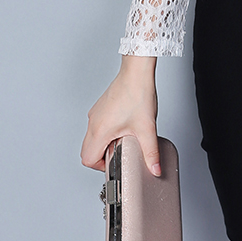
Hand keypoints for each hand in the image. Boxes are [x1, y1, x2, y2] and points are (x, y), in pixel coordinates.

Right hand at [81, 55, 160, 175]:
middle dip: (101, 158)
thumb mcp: (147, 128)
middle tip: (119, 153)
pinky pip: (95, 126)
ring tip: (122, 139)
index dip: (101, 167)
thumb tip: (155, 169)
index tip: (115, 162)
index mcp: (100, 130)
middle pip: (86, 151)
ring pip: (90, 138)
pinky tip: (122, 127)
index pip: (87, 160)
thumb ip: (151, 152)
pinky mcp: (100, 107)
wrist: (137, 71)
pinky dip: (104, 133)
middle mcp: (93, 122)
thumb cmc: (138, 93)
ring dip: (103, 144)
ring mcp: (95, 113)